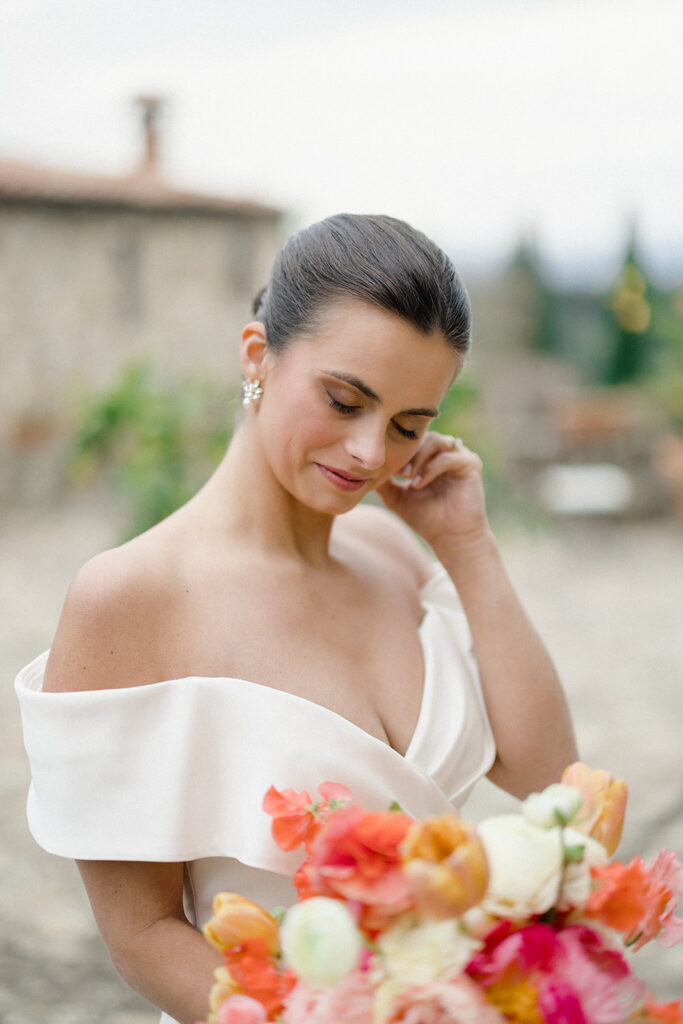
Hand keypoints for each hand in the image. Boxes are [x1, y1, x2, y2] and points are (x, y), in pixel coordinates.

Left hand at [376, 432, 488, 550]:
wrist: (449, 538)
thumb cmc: (425, 518)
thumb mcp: (396, 496)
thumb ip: (384, 480)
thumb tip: (360, 469)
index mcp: (430, 456)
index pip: (413, 438)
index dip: (397, 448)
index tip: (383, 465)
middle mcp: (446, 452)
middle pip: (423, 436)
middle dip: (407, 452)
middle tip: (395, 471)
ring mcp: (460, 455)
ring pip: (436, 441)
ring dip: (418, 457)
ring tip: (406, 477)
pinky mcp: (471, 464)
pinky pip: (448, 457)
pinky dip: (430, 468)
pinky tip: (417, 484)